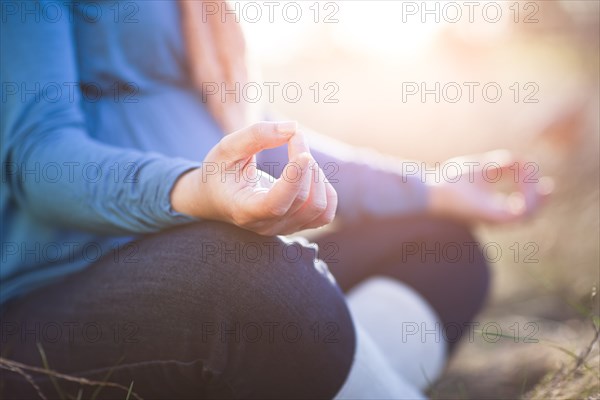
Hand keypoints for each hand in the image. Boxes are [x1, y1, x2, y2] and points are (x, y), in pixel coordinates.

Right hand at [171, 121, 336, 235]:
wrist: (215, 198)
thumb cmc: (219, 172)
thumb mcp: (227, 148)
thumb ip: (256, 135)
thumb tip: (293, 128)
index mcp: (244, 210)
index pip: (276, 205)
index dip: (294, 180)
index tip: (303, 153)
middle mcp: (267, 226)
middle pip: (303, 199)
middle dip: (305, 161)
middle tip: (294, 135)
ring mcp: (284, 228)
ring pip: (318, 207)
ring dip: (316, 174)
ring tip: (300, 156)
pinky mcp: (298, 225)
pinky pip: (325, 214)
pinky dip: (326, 189)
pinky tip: (310, 173)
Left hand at [427, 150, 552, 223]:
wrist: (431, 189)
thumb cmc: (450, 179)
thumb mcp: (482, 167)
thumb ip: (502, 164)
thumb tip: (520, 162)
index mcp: (492, 209)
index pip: (519, 207)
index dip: (531, 191)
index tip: (530, 172)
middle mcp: (494, 218)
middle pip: (528, 215)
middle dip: (540, 200)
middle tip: (548, 185)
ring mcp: (493, 220)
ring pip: (528, 215)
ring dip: (534, 196)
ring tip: (535, 181)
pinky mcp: (492, 217)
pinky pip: (521, 213)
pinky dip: (528, 197)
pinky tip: (525, 182)